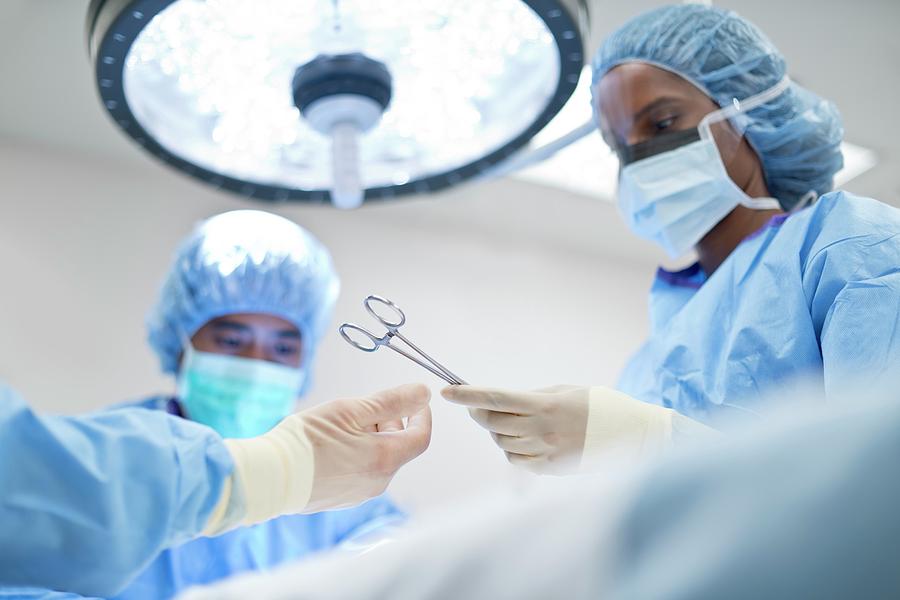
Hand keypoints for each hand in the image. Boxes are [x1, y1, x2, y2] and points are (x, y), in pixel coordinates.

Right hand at [301, 383, 432, 511]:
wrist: (268, 477)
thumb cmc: (308, 440)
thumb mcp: (350, 410)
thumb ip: (390, 401)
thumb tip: (423, 393)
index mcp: (385, 459)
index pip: (421, 437)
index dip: (422, 414)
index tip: (414, 398)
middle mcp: (378, 482)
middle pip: (398, 447)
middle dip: (389, 422)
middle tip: (363, 406)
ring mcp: (359, 494)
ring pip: (378, 459)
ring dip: (371, 437)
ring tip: (341, 424)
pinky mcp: (341, 499)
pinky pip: (360, 472)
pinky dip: (356, 453)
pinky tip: (330, 444)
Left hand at [442, 385, 685, 474]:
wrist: (633, 436)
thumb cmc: (598, 405)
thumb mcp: (565, 391)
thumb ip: (532, 397)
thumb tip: (502, 402)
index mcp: (545, 405)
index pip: (495, 398)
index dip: (467, 395)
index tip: (447, 391)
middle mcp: (542, 430)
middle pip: (492, 423)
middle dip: (478, 413)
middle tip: (476, 406)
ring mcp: (546, 452)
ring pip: (502, 443)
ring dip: (498, 432)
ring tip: (514, 423)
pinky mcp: (551, 469)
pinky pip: (517, 460)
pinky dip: (513, 449)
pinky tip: (525, 440)